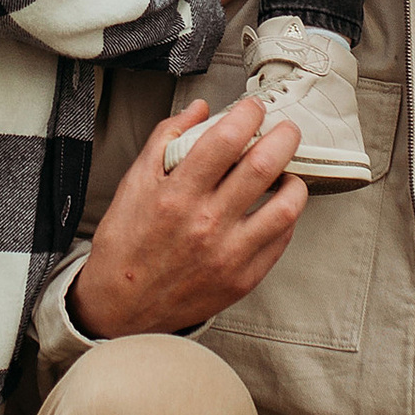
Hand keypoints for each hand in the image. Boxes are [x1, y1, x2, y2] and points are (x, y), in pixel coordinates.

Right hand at [67, 92, 309, 338]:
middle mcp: (205, 224)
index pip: (225, 140)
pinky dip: (286, 216)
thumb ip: (166, 139)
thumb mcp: (134, 183)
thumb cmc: (127, 243)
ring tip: (287, 171)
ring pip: (286, 206)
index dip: (248, 115)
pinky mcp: (242, 280)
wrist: (121, 306)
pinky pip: (281, 240)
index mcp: (176, 195)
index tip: (253, 109)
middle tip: (285, 129)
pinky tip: (276, 207)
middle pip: (264, 165)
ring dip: (294, 178)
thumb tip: (200, 108)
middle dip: (284, 136)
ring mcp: (228, 255)